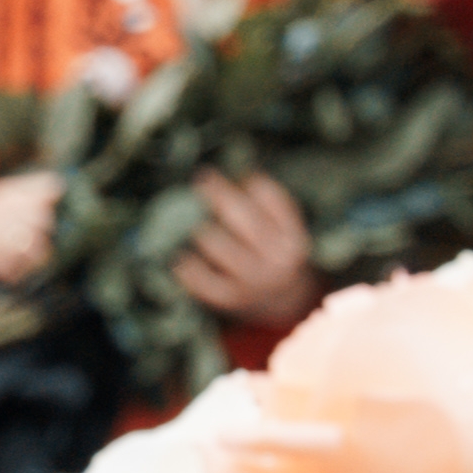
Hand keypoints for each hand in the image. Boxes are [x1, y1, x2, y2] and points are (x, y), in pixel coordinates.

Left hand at [173, 169, 316, 329]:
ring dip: (206, 233)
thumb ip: (269, 207)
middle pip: (247, 222)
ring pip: (225, 251)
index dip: (258, 185)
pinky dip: (191, 270)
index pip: (277, 205)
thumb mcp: (286, 232)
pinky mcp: (233, 298)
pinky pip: (207, 284)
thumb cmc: (277, 255)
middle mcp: (277, 260)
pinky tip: (179, 259)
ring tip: (193, 222)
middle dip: (222, 196)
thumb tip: (240, 172)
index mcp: (293, 239)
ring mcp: (255, 280)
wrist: (288, 303)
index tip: (241, 170)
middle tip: (202, 177)